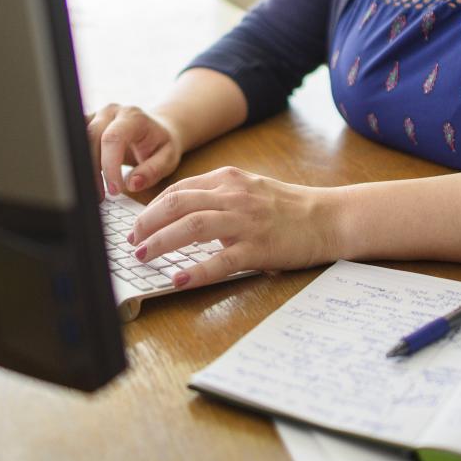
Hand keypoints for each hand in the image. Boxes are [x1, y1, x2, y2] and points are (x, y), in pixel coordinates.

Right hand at [86, 103, 184, 198]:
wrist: (158, 128)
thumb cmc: (161, 144)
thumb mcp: (168, 158)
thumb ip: (152, 171)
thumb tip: (132, 184)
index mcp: (133, 117)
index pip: (113, 138)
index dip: (110, 165)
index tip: (114, 190)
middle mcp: (112, 112)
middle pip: (91, 137)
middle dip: (93, 170)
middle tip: (100, 196)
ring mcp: (97, 116)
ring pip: (79, 139)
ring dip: (83, 166)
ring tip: (94, 190)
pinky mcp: (88, 123)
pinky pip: (76, 140)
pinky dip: (79, 160)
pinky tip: (87, 177)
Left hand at [127, 167, 341, 289]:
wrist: (328, 218)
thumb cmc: (288, 207)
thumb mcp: (250, 190)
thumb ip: (219, 196)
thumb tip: (182, 214)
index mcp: (228, 179)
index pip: (179, 190)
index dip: (152, 208)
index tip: (138, 225)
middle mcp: (234, 196)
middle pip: (177, 204)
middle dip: (147, 223)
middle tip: (132, 242)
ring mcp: (246, 221)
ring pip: (192, 226)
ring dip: (161, 242)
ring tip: (144, 256)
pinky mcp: (259, 248)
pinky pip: (221, 260)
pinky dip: (196, 271)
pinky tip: (179, 280)